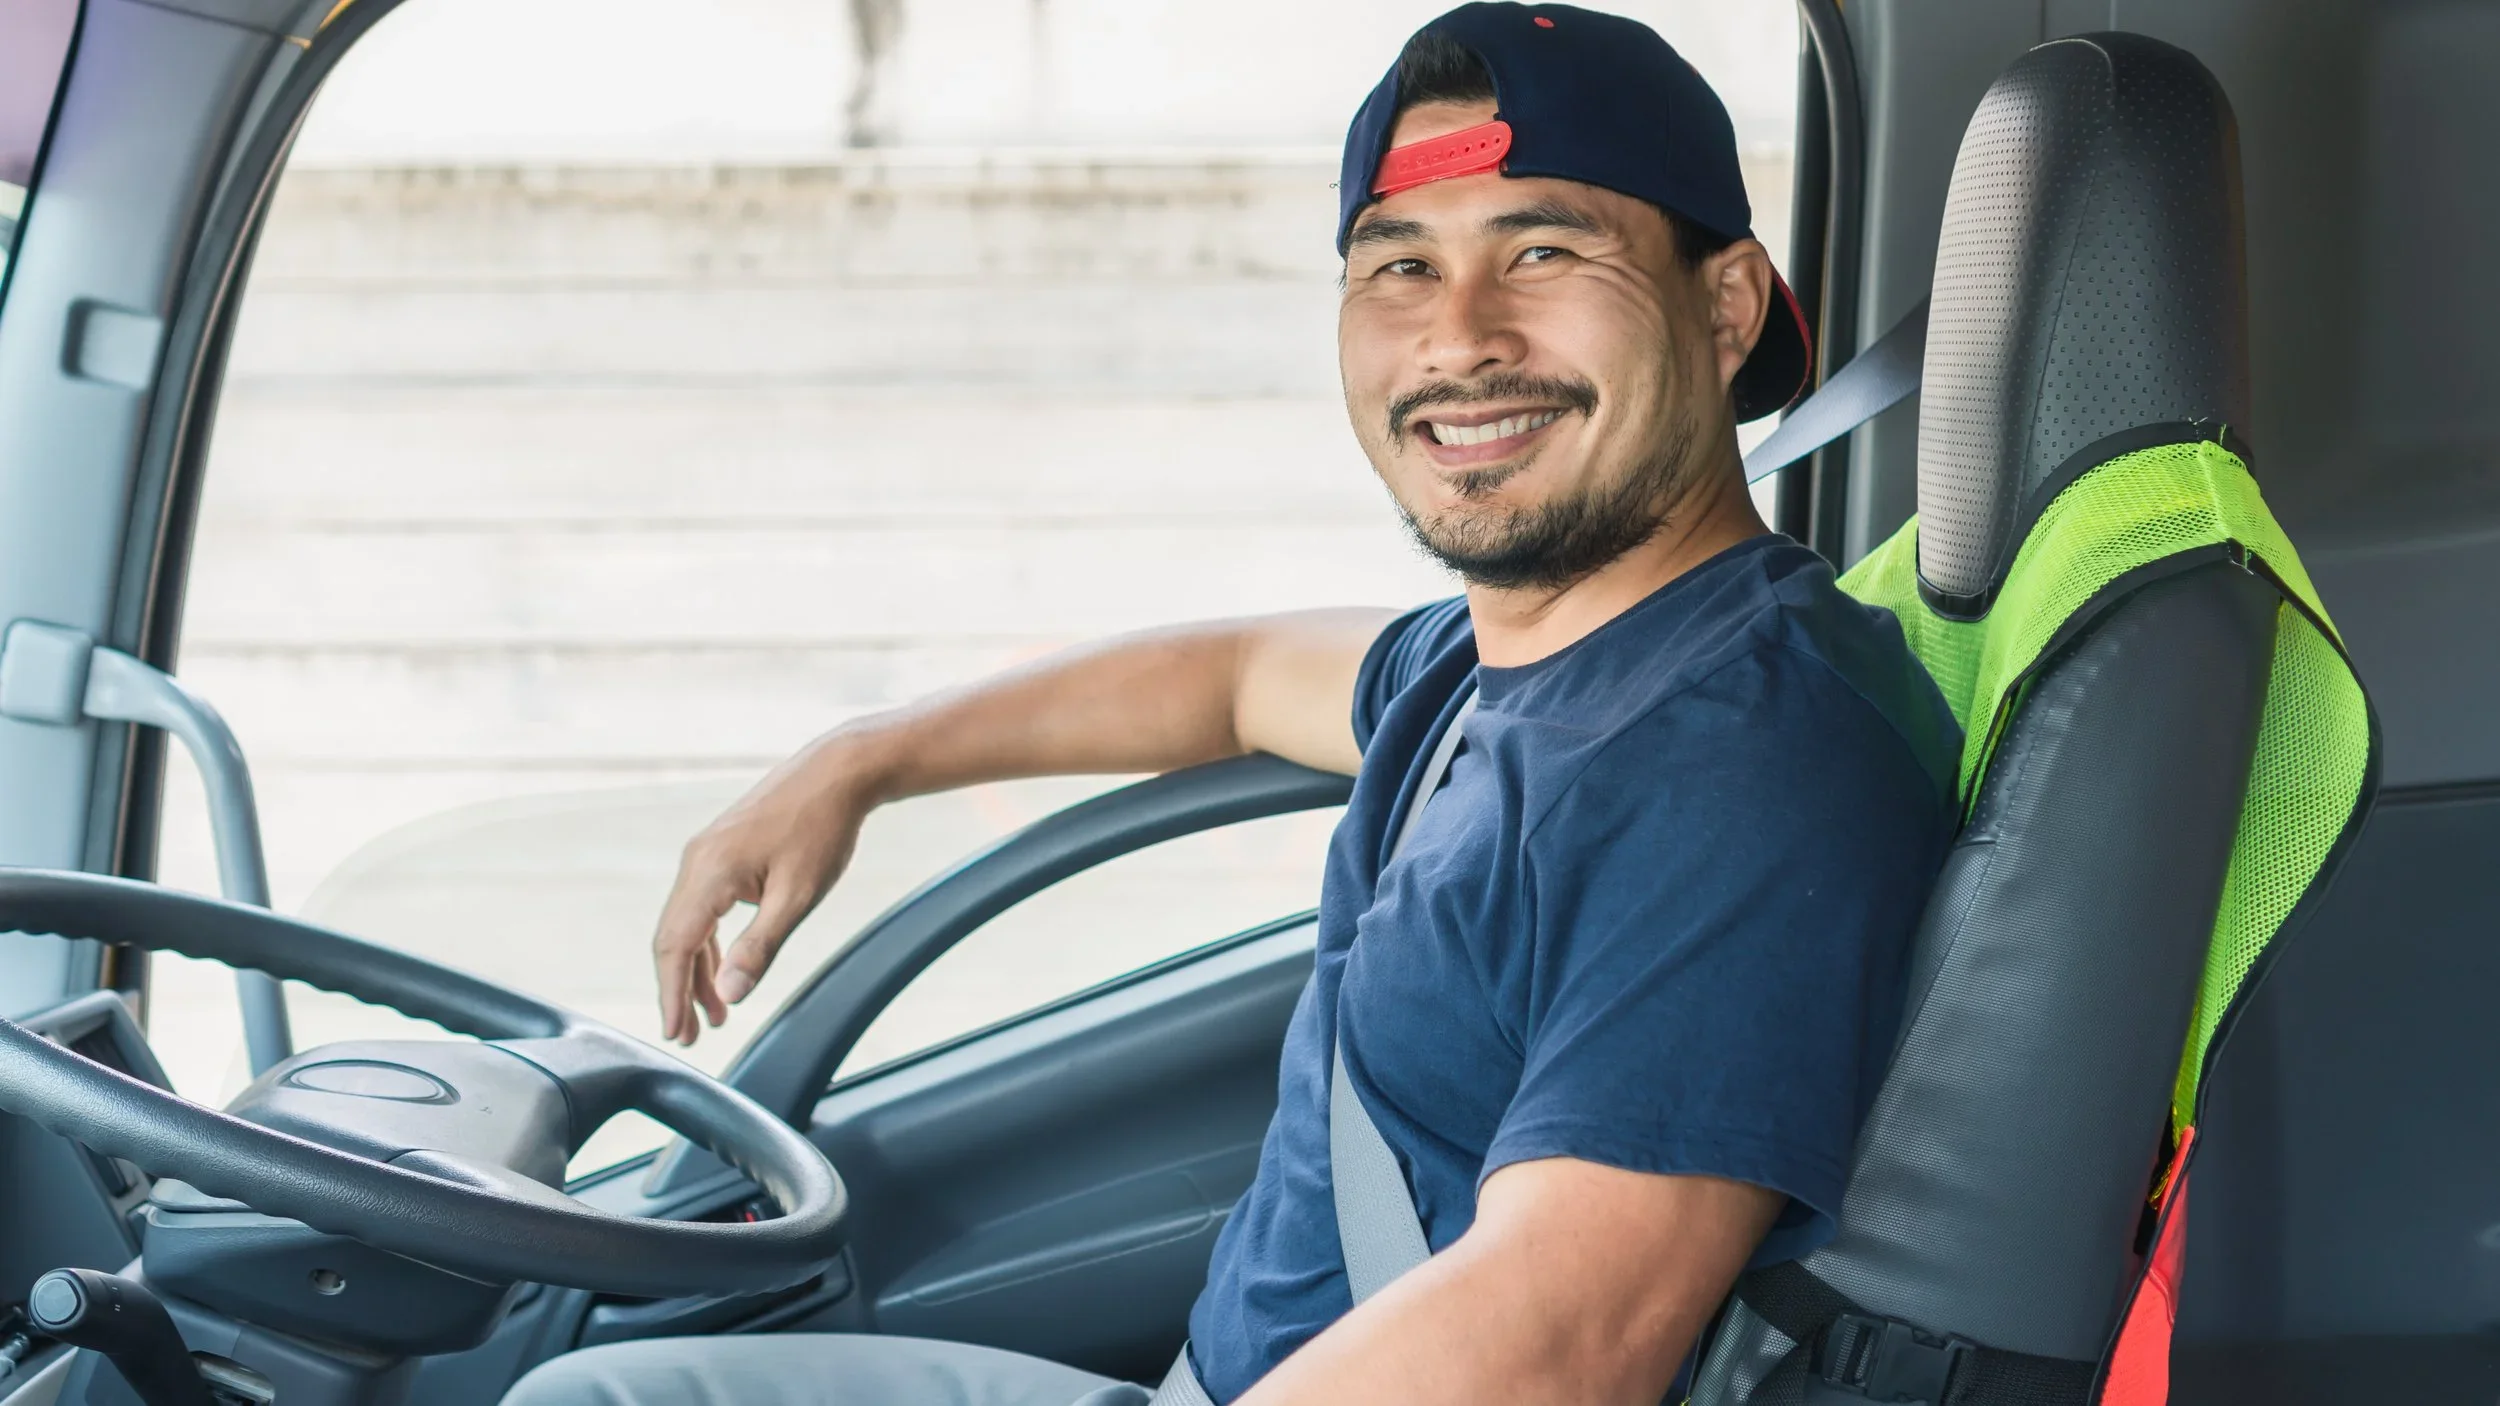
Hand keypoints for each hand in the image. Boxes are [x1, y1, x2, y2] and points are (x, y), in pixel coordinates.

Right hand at [652, 734, 884, 1045]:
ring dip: (697, 969)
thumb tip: (729, 995)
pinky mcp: (719, 851)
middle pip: (673, 939)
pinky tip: (725, 968)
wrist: (837, 772)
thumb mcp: (798, 898)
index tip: (675, 1033)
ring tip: (714, 1013)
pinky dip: (710, 941)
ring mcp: (705, 854)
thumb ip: (760, 948)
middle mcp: (695, 862)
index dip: (672, 995)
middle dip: (680, 990)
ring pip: (687, 924)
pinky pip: (702, 906)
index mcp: (708, 873)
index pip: (675, 947)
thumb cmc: (823, 830)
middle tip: (693, 1035)